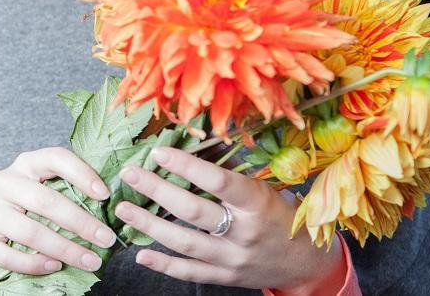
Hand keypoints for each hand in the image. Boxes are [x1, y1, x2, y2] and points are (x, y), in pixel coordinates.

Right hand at [0, 147, 117, 275]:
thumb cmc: (23, 205)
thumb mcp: (41, 187)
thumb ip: (67, 189)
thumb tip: (110, 205)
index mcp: (25, 163)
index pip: (55, 158)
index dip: (81, 174)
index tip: (105, 195)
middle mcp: (5, 181)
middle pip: (46, 201)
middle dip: (81, 223)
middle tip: (107, 239)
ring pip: (30, 232)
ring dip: (65, 249)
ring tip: (89, 260)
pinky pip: (9, 256)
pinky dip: (35, 264)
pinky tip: (56, 266)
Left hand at [114, 147, 345, 293]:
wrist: (305, 260)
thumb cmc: (279, 214)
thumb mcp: (263, 190)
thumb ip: (228, 178)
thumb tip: (186, 153)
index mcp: (257, 203)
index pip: (217, 181)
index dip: (186, 165)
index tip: (157, 152)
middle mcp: (245, 232)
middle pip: (194, 211)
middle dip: (157, 191)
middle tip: (129, 174)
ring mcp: (234, 258)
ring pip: (185, 242)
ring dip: (150, 225)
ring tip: (124, 209)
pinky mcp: (226, 277)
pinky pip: (190, 272)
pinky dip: (163, 265)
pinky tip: (141, 254)